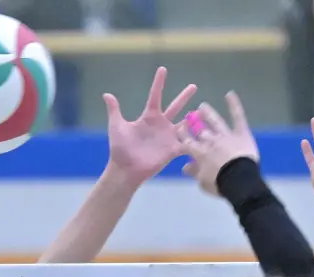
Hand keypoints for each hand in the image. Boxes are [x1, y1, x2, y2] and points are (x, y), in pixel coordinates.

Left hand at [103, 67, 197, 185]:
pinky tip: (206, 134)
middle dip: (184, 97)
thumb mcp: (117, 127)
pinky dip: (196, 140)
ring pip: (185, 124)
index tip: (163, 69)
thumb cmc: (120, 148)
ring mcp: (168, 137)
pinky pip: (187, 143)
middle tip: (194, 86)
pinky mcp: (172, 150)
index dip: (159, 83)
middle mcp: (160, 125)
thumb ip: (115, 110)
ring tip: (205, 110)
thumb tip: (106, 94)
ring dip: (194, 118)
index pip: (156, 96)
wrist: (126, 169)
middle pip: (175, 107)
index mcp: (148, 117)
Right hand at [179, 92, 258, 196]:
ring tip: (203, 106)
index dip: (182, 135)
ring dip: (208, 113)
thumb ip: (194, 172)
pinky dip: (234, 105)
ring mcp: (226, 135)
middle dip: (194, 123)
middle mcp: (210, 141)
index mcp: (200, 153)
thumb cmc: (220, 183)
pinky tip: (230, 94)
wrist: (239, 180)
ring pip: (215, 121)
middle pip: (200, 130)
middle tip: (190, 116)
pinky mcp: (241, 133)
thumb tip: (185, 166)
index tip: (178, 129)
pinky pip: (238, 117)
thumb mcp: (203, 181)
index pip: (187, 142)